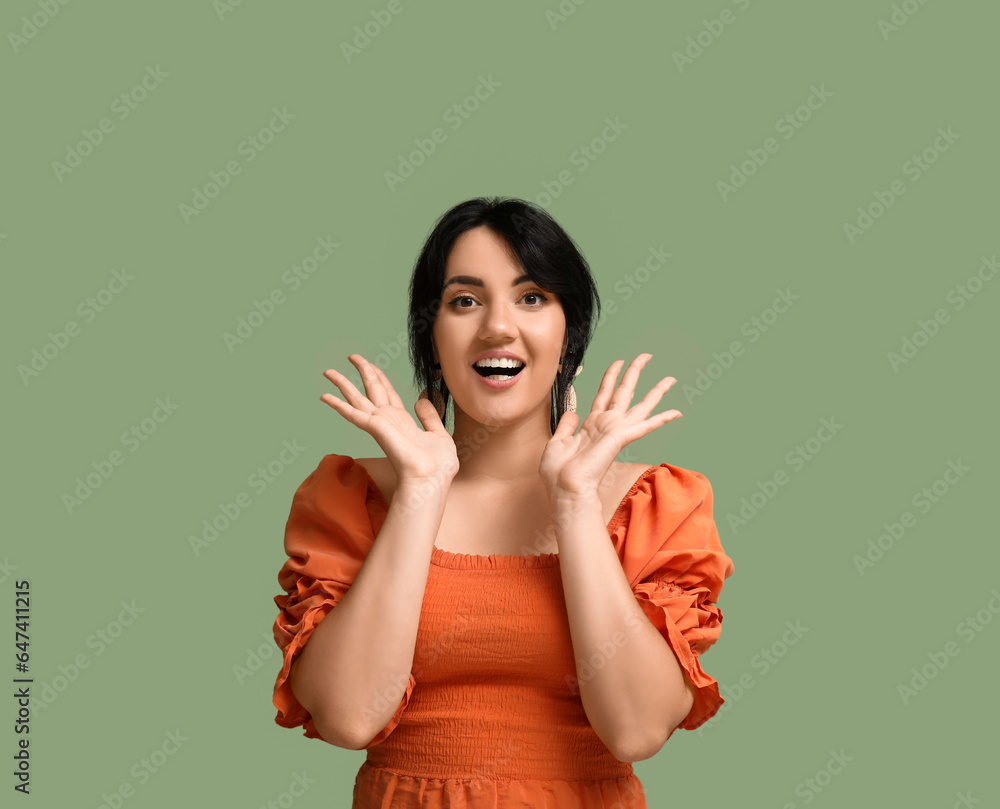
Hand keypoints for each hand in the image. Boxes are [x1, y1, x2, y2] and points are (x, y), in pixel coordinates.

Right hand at [320, 354, 458, 483]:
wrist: (431, 480)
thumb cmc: (438, 466)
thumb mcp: (439, 435)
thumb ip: (429, 417)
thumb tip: (421, 399)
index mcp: (403, 421)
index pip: (388, 393)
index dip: (380, 378)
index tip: (371, 365)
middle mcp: (388, 420)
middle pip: (371, 389)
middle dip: (363, 371)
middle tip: (352, 356)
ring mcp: (380, 424)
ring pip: (357, 398)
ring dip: (343, 383)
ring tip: (328, 371)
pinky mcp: (375, 428)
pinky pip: (352, 413)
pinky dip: (338, 404)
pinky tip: (324, 396)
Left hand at [538, 353, 680, 497]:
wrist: (565, 489)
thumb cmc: (558, 474)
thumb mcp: (557, 443)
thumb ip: (566, 425)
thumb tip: (572, 409)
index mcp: (591, 425)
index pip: (604, 395)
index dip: (610, 377)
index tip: (618, 361)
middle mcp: (606, 426)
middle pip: (624, 392)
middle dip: (635, 372)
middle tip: (646, 356)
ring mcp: (615, 432)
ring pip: (640, 406)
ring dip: (655, 392)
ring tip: (671, 379)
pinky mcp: (620, 438)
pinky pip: (645, 425)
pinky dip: (661, 418)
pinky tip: (677, 411)